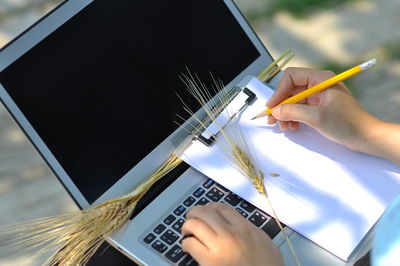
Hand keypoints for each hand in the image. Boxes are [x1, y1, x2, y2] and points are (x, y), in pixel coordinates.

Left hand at [181, 202, 283, 265]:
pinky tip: (188, 247)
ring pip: (195, 224)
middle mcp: (230, 234)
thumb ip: (250, 230)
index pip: (222, 208)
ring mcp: (219, 247)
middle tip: (192, 217)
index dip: (210, 207)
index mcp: (244, 228)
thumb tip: (238, 224)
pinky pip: (191, 245)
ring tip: (187, 231)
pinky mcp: (209, 262)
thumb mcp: (265, 243)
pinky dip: (186, 244)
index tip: (207, 210)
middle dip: (195, 213)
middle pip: (204, 212)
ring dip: (187, 226)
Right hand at [267, 67, 399, 163]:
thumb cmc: (348, 123)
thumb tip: (275, 110)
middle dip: (280, 105)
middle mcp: (318, 85)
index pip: (291, 77)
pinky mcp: (318, 107)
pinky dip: (292, 117)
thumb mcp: (317, 117)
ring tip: (283, 126)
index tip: (273, 106)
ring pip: (292, 101)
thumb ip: (293, 111)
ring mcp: (318, 96)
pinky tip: (292, 127)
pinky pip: (299, 109)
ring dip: (285, 113)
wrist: (365, 136)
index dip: (279, 90)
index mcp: (320, 79)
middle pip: (290, 89)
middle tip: (272, 119)